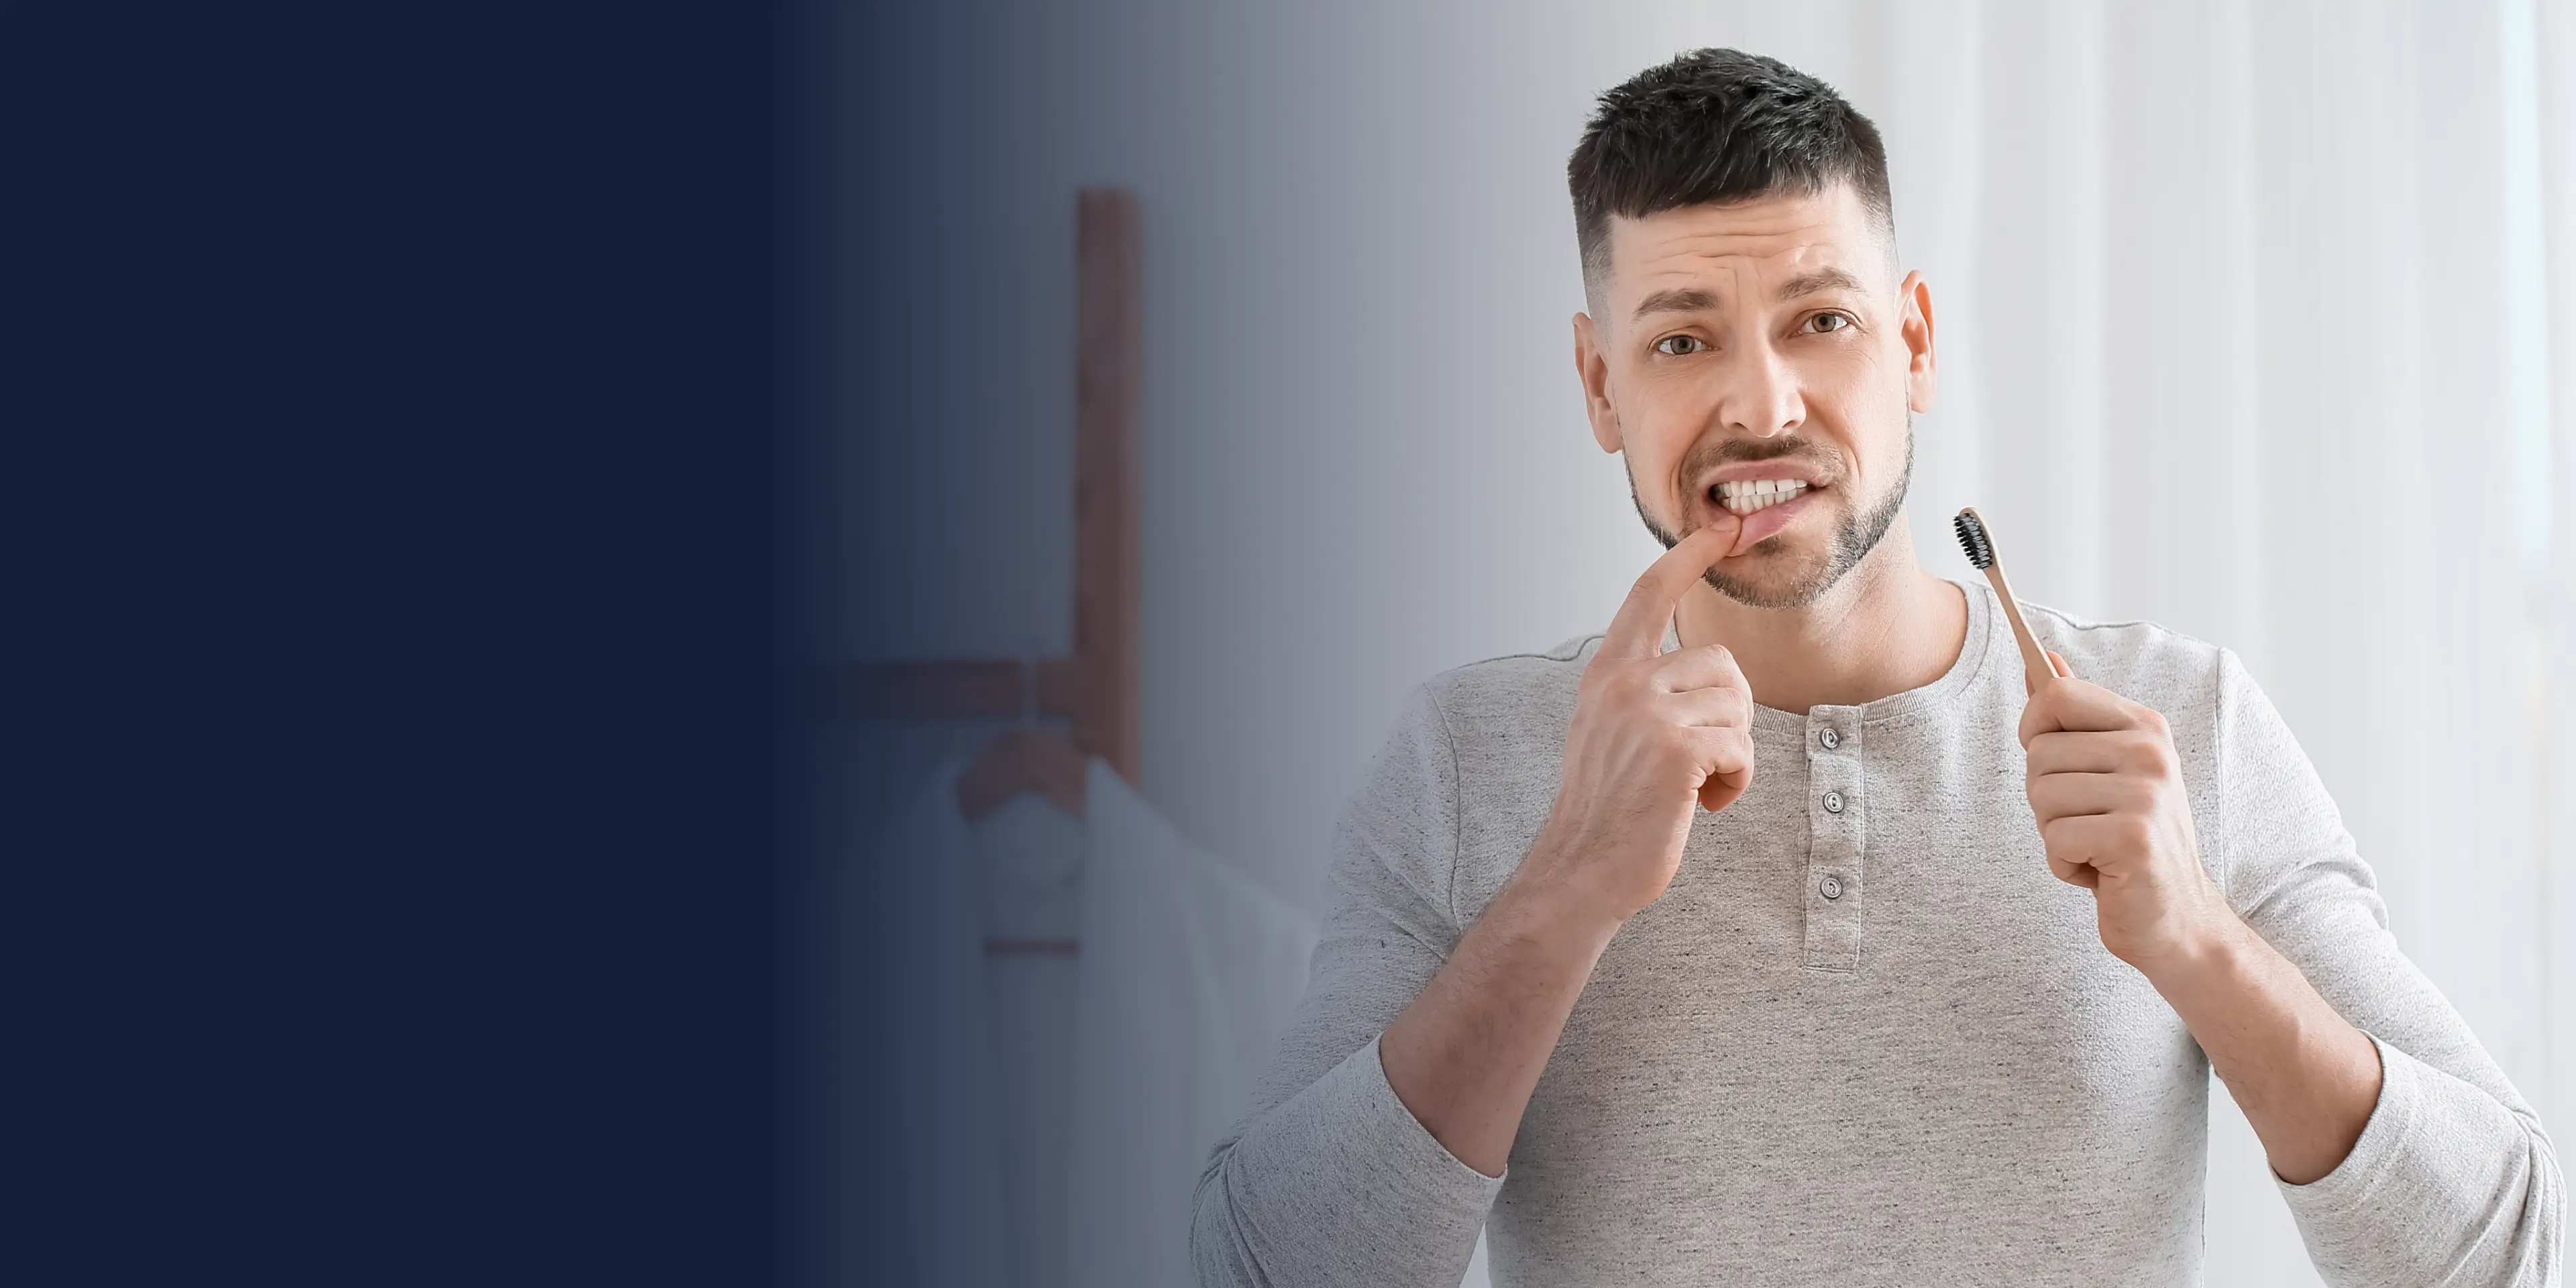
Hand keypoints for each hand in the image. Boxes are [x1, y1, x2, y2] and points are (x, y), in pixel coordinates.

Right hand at [1518, 523, 1753, 925]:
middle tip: (1698, 762)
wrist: (1580, 872)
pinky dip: (1734, 783)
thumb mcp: (1609, 733)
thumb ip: (1642, 693)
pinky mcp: (1676, 750)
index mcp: (1605, 674)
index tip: (1723, 526)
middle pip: (1722, 663)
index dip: (1688, 556)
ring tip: (1693, 787)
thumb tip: (1711, 674)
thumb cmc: (1607, 813)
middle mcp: (1622, 683)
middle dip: (1729, 715)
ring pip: (1737, 707)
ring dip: (1732, 754)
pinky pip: (1742, 747)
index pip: (1649, 595)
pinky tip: (1701, 805)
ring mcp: (1648, 714)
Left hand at [2018, 651, 2233, 969]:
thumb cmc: (2129, 840)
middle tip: (2086, 822)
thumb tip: (2043, 660)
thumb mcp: (2105, 771)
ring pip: (2041, 796)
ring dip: (2054, 833)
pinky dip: (2064, 864)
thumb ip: (2075, 716)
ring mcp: (2147, 794)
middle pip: (2038, 752)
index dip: (2033, 728)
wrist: (2176, 917)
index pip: (2057, 695)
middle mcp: (2151, 752)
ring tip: (2095, 846)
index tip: (2052, 761)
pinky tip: (2099, 872)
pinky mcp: (2134, 839)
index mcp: (2145, 727)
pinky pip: (2055, 839)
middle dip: (2044, 797)